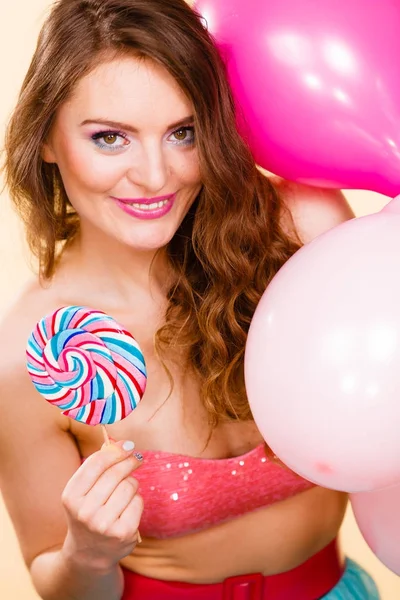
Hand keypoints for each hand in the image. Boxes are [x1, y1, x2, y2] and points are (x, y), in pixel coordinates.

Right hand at [61, 440, 142, 570]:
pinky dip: (136, 500)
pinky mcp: (123, 533)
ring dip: (131, 483)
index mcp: (71, 496)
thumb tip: (122, 444)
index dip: (115, 451)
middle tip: (136, 459)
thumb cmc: (88, 511)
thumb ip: (97, 467)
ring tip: (125, 491)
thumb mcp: (82, 491)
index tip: (128, 445)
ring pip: (129, 486)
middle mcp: (85, 511)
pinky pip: (138, 502)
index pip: (96, 463)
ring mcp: (104, 524)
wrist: (89, 553)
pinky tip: (127, 508)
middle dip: (129, 462)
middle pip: (116, 473)